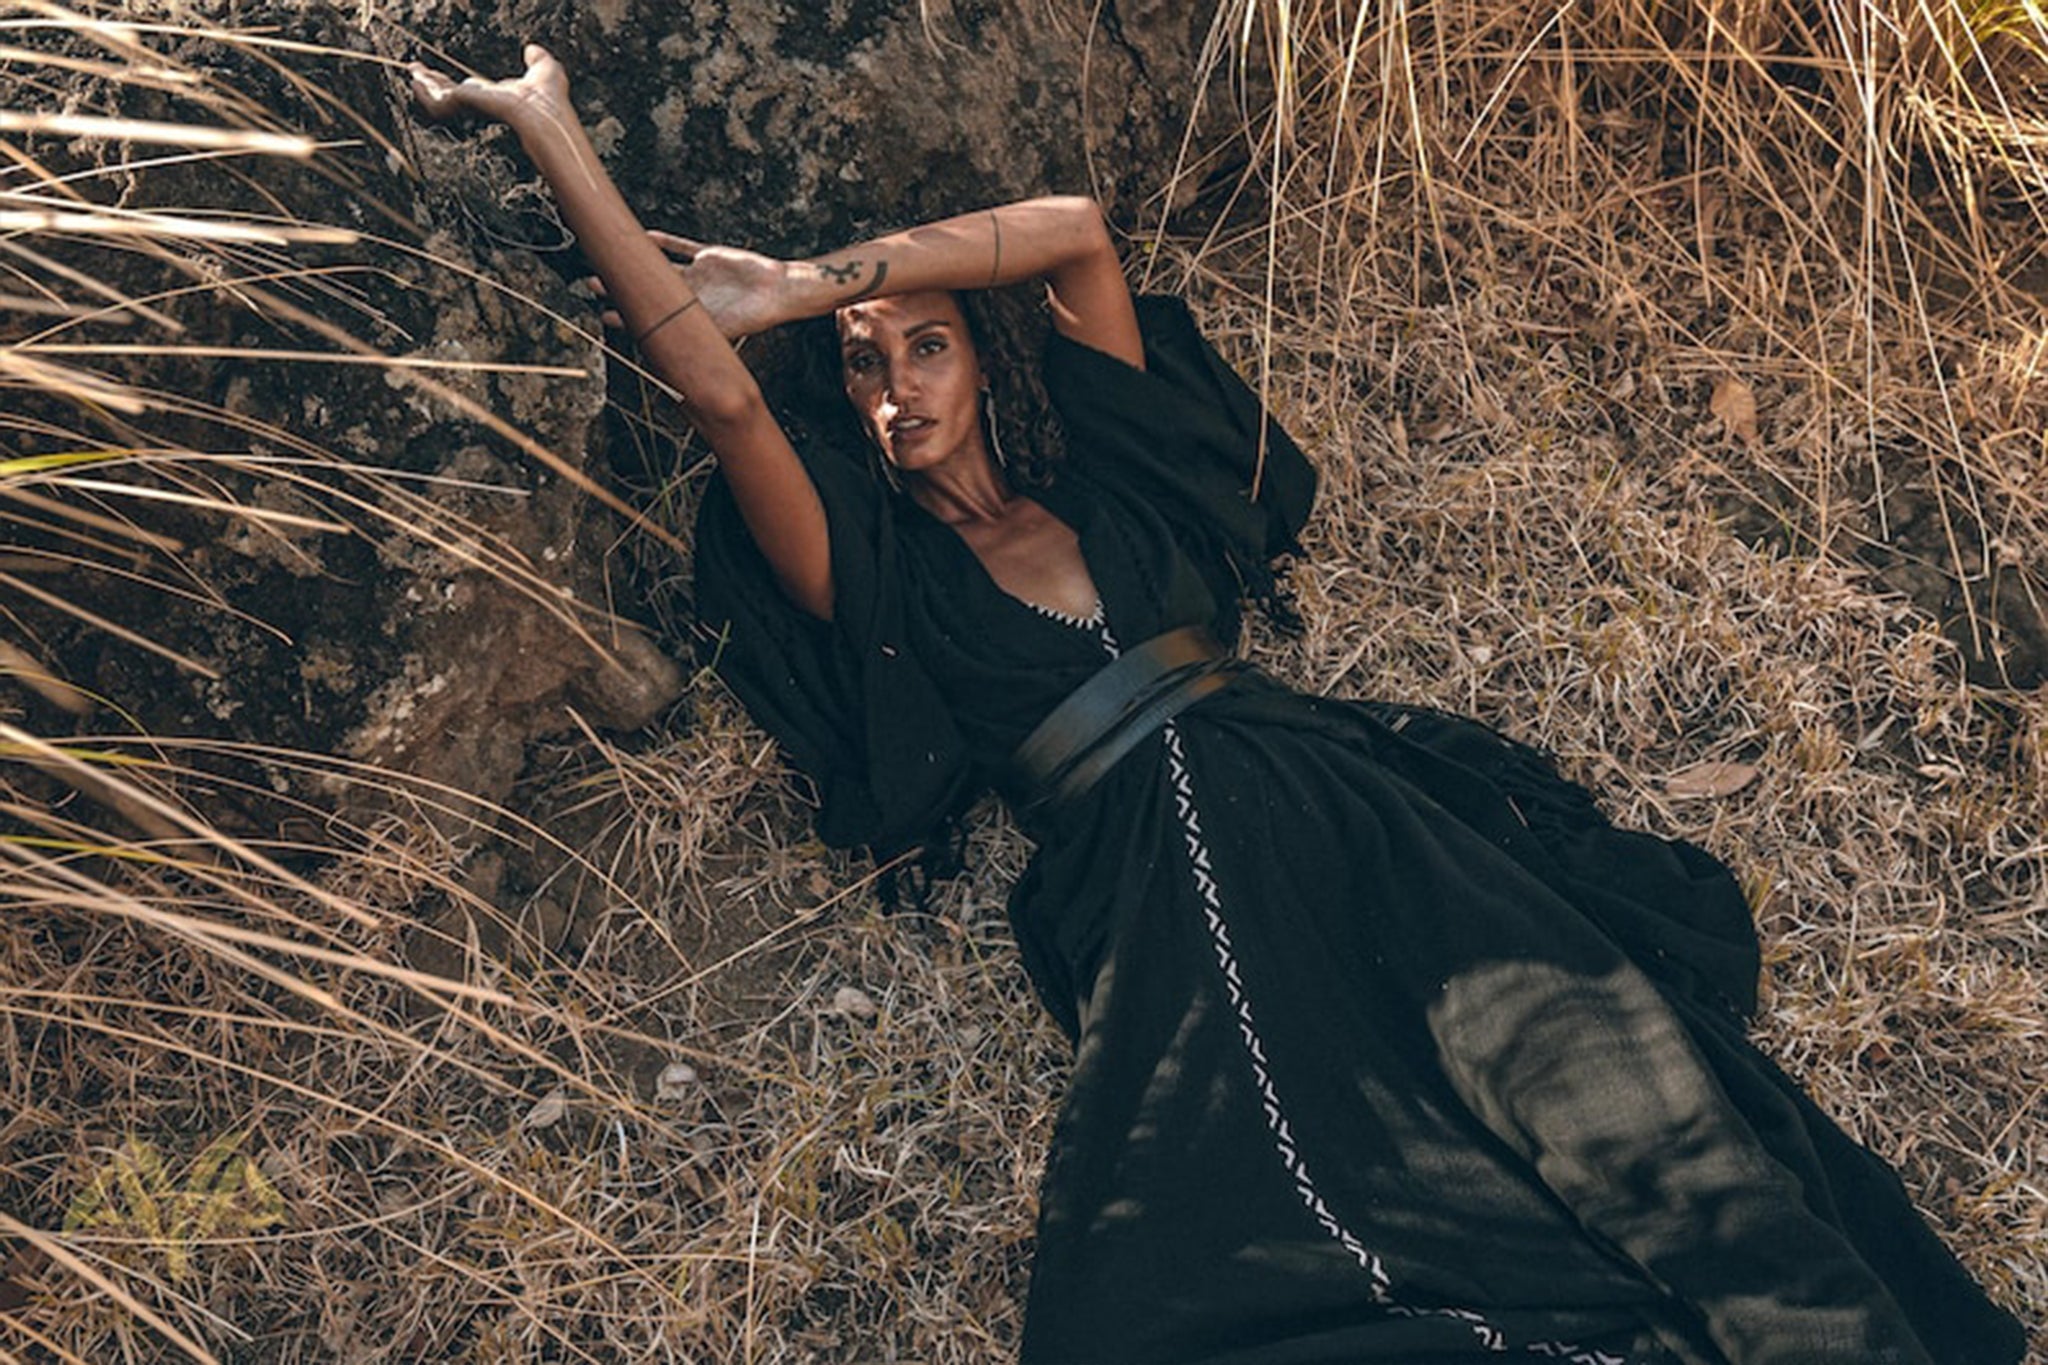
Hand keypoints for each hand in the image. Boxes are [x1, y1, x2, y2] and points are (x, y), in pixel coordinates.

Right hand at [410, 43, 572, 136]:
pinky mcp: (463, 106)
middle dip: (434, 82)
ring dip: (426, 83)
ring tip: (412, 70)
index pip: (471, 91)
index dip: (458, 82)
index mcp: (498, 100)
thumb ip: (537, 60)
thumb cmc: (549, 100)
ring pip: (441, 96)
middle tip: (417, 71)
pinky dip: (426, 91)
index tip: (444, 74)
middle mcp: (483, 106)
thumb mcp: (544, 70)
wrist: (545, 114)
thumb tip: (533, 49)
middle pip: (451, 93)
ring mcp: (472, 108)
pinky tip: (416, 79)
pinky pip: (437, 101)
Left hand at [589, 231, 791, 339]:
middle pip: (649, 292)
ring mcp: (699, 276)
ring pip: (659, 269)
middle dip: (621, 289)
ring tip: (610, 261)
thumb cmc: (753, 316)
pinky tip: (645, 237)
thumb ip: (692, 334)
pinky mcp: (709, 257)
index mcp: (692, 318)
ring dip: (636, 264)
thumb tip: (664, 351)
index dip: (628, 318)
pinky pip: (681, 248)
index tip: (605, 317)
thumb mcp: (719, 331)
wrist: (777, 292)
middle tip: (593, 284)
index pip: (653, 319)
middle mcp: (691, 297)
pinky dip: (664, 242)